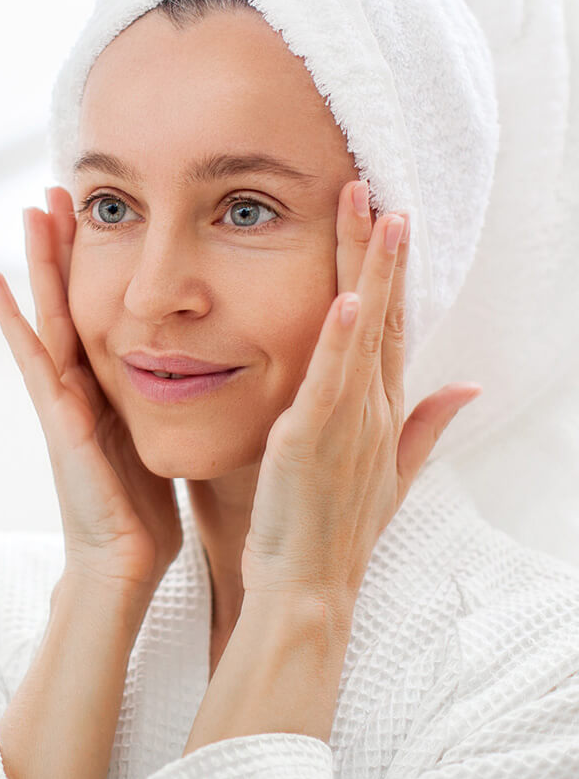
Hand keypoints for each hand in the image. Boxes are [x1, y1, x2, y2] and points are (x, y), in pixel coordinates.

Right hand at [0, 188, 181, 598]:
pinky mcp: (58, 423)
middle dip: (62, 248)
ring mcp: (62, 402)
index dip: (96, 266)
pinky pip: (35, 363)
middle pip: (70, 302)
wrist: (125, 564)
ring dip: (38, 266)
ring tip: (30, 211)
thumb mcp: (159, 441)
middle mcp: (80, 387)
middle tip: (57, 190)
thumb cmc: (144, 509)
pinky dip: (13, 322)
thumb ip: (163, 405)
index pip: (100, 312)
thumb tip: (196, 371)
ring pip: (49, 319)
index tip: (98, 216)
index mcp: (108, 388)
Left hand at [240, 179, 481, 614]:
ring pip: (364, 334)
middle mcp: (374, 409)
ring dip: (370, 273)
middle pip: (384, 316)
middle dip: (380, 252)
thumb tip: (467, 385)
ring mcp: (348, 422)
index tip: (389, 222)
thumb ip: (426, 425)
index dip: (394, 274)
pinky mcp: (314, 439)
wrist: (310, 587)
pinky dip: (341, 339)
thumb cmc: (338, 527)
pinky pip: (332, 382)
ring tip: (374, 214)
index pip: (393, 328)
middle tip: (376, 191)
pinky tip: (349, 297)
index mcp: (383, 411)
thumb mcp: (391, 471)